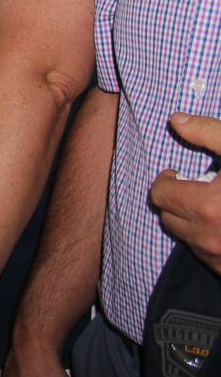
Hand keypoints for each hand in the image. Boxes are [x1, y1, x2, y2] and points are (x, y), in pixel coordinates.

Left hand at [150, 112, 220, 272]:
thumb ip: (209, 133)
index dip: (167, 180)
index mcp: (207, 207)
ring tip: (217, 206)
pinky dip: (210, 240)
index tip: (180, 174)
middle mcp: (209, 238)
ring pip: (186, 238)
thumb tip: (176, 121)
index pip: (160, 195)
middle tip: (198, 188)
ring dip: (193, 221)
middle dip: (178, 200)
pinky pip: (207, 256)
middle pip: (168, 218)